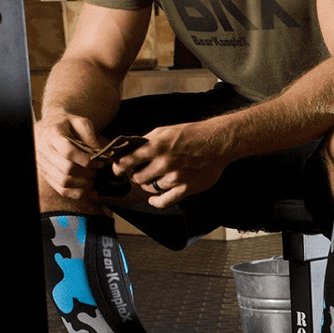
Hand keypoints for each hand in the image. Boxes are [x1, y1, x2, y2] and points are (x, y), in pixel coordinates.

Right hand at [34, 113, 104, 200]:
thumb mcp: (81, 122)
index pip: (69, 152)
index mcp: (52, 134)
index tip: (100, 163)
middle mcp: (43, 149)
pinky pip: (61, 190)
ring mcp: (42, 163)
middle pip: (67, 169)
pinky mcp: (45, 174)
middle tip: (97, 171)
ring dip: (84, 184)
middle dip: (87, 173)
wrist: (50, 125)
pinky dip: (78, 194)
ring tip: (93, 178)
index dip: (87, 160)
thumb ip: (91, 137)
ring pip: (64, 182)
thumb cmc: (68, 123)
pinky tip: (91, 191)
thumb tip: (101, 155)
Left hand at [112, 120, 229, 208]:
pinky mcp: (186, 188)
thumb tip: (130, 151)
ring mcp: (175, 177)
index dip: (118, 167)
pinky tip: (154, 198)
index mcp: (156, 146)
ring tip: (155, 179)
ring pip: (150, 188)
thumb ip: (147, 142)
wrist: (217, 142)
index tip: (117, 170)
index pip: (127, 161)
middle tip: (142, 172)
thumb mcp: (165, 131)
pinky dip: (156, 201)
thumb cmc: (191, 135)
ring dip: (150, 185)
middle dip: (137, 176)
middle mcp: (163, 163)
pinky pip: (164, 201)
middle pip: (138, 178)